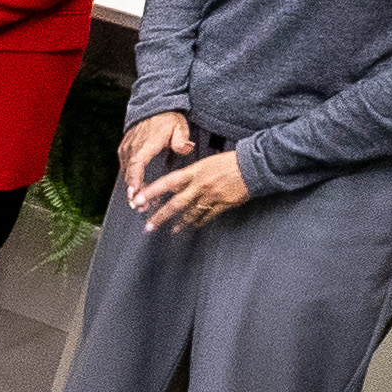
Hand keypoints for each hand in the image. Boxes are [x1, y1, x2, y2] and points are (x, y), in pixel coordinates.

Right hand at [116, 109, 197, 203]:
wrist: (153, 107)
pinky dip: (131, 180)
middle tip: (140, 207)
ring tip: (140, 204)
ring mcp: (126, 149)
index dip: (135, 181)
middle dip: (134, 192)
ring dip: (132, 189)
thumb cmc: (166, 119)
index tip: (134, 194)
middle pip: (129, 174)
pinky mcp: (125, 151)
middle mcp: (132, 147)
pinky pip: (126, 169)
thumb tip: (185, 149)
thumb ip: (181, 140)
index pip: (137, 164)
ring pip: (126, 173)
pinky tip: (138, 191)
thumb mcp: (179, 127)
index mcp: (145, 144)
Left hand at [138, 150, 258, 233]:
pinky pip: (207, 216)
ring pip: (191, 213)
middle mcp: (200, 184)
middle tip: (149, 227)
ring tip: (172, 230)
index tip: (139, 200)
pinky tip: (193, 226)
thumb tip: (176, 186)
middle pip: (176, 203)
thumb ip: (191, 175)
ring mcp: (212, 195)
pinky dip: (199, 222)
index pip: (168, 182)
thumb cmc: (230, 161)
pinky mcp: (224, 204)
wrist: (253, 165)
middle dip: (161, 216)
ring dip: (180, 223)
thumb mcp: (206, 163)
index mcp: (195, 171)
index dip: (152, 192)